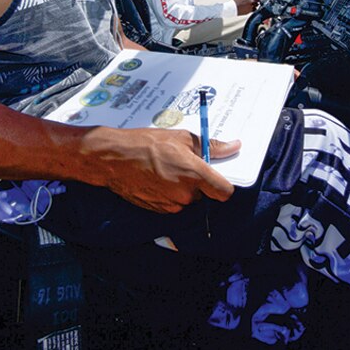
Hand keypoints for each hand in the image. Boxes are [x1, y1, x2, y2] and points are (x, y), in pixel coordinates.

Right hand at [83, 127, 240, 212]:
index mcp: (195, 174)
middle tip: (183, 164)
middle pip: (205, 194)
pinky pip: (174, 204)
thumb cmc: (147, 144)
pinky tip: (157, 179)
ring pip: (188, 199)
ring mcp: (172, 205)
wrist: (114, 158)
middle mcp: (186, 194)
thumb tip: (234, 146)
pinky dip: (170, 194)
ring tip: (166, 169)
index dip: (224, 185)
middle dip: (198, 182)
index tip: (217, 176)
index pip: (225, 192)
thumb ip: (212, 146)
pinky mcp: (159, 211)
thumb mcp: (182, 138)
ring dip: (183, 188)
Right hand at [234, 0, 262, 15]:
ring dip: (256, 4)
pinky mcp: (249, 11)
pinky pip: (254, 9)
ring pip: (257, 5)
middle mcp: (251, 1)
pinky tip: (251, 7)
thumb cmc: (235, 3)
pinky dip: (253, 8)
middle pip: (258, 0)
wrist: (232, 9)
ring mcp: (251, 7)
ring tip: (253, 3)